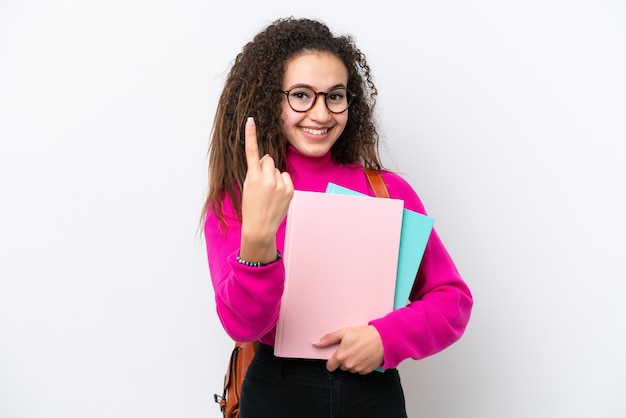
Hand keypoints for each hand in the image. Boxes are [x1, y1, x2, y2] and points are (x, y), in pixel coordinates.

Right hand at [240, 117, 293, 262]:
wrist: (260, 226)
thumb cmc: (251, 206)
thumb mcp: (248, 186)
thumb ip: (257, 170)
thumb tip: (267, 158)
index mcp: (252, 177)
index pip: (252, 152)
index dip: (251, 135)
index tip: (250, 120)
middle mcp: (267, 179)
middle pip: (268, 160)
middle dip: (265, 168)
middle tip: (261, 184)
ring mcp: (280, 184)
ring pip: (277, 168)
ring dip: (274, 176)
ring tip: (269, 193)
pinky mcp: (290, 189)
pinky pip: (286, 176)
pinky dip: (282, 183)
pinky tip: (277, 194)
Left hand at [313, 325, 383, 373]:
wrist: (383, 339)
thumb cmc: (364, 334)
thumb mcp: (343, 332)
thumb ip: (328, 339)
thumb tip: (316, 344)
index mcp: (341, 356)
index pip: (330, 366)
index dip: (332, 361)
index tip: (337, 355)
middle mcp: (348, 365)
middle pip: (341, 366)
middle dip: (343, 359)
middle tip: (351, 348)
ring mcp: (357, 369)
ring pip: (350, 368)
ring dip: (352, 362)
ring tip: (359, 350)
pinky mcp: (366, 371)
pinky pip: (359, 370)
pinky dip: (360, 365)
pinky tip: (364, 355)